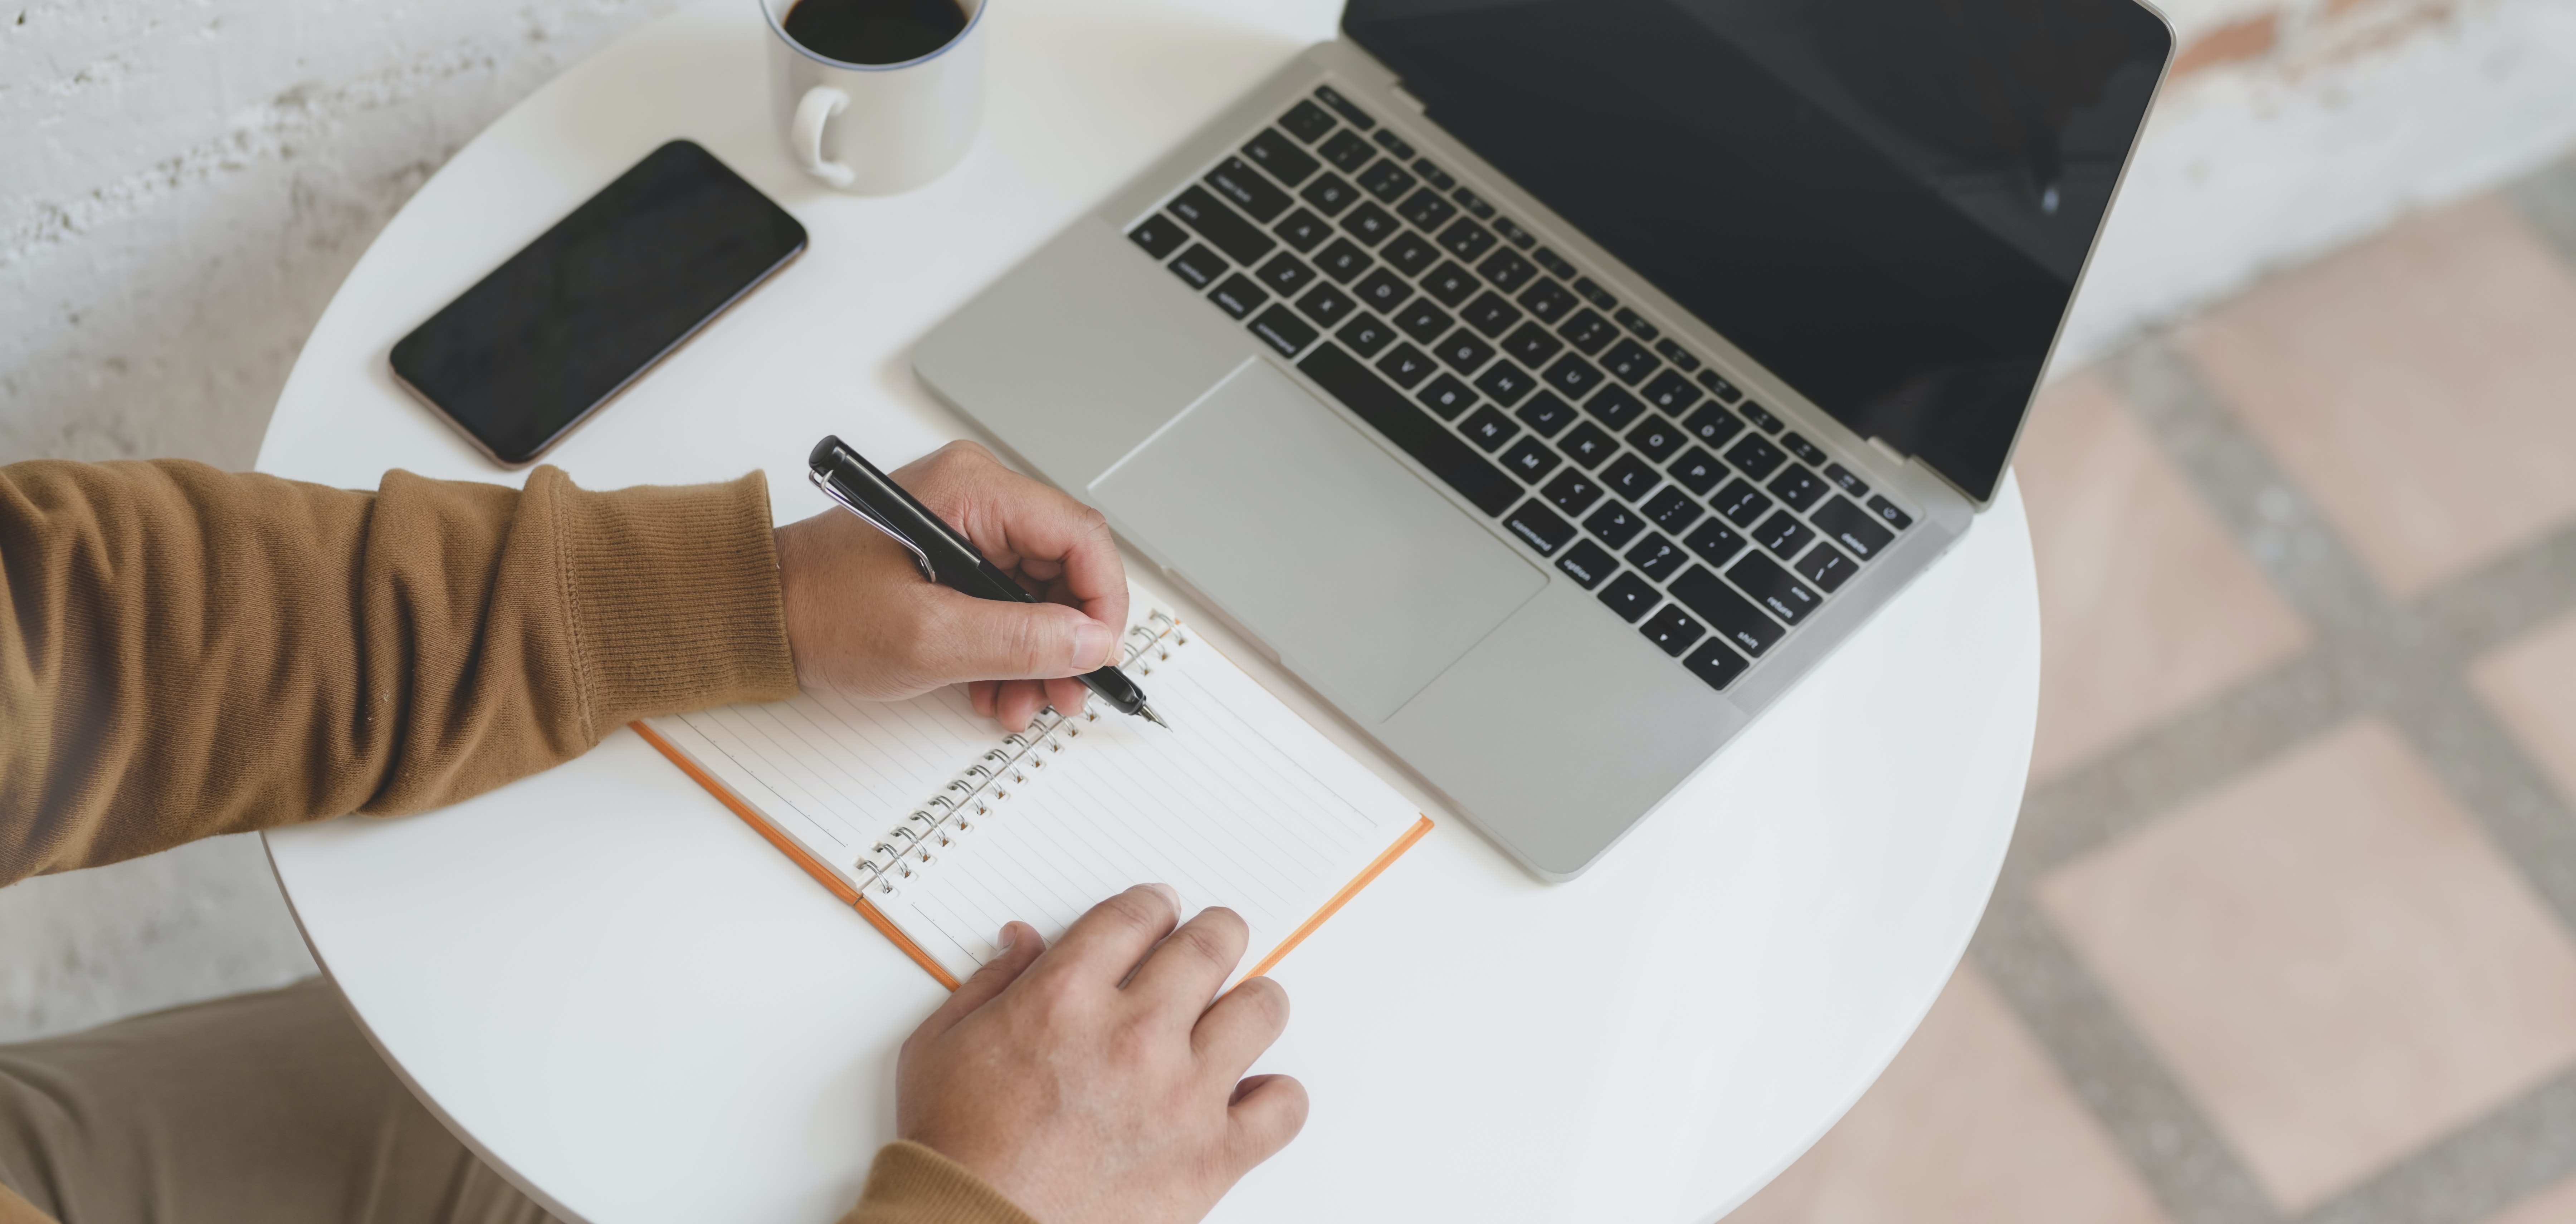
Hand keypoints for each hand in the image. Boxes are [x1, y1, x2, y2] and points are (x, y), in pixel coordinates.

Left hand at [774, 441, 1128, 729]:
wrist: (762, 616)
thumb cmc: (822, 611)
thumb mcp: (929, 638)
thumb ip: (1019, 641)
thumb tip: (1091, 643)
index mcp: (974, 490)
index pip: (1079, 534)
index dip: (1103, 599)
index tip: (1100, 654)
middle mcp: (977, 497)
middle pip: (1064, 566)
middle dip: (1067, 640)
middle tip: (1063, 694)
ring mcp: (967, 527)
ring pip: (1040, 593)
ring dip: (1038, 656)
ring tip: (1021, 702)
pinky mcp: (954, 557)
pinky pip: (1007, 602)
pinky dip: (1009, 650)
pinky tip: (995, 688)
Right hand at [896, 886, 1308, 1223]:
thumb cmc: (953, 1149)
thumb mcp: (941, 1045)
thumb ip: (990, 983)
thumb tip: (1024, 941)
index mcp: (1065, 996)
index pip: (1137, 915)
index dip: (1152, 906)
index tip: (1158, 913)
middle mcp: (1133, 1034)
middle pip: (1210, 945)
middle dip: (1214, 934)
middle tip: (1210, 944)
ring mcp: (1181, 1095)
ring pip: (1261, 1009)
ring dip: (1250, 1003)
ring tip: (1236, 1014)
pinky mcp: (1210, 1156)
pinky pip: (1282, 1107)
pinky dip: (1276, 1097)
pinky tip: (1251, 1095)